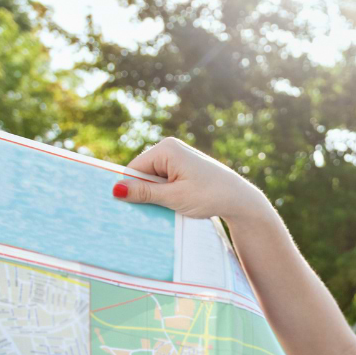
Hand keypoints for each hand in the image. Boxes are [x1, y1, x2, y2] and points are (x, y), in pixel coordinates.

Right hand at [112, 136, 270, 222]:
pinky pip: (165, 180)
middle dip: (149, 192)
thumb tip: (115, 190)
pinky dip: (169, 192)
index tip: (143, 207)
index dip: (136, 190)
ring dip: (160, 194)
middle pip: (143, 173)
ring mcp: (178, 156)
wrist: (240, 199)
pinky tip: (180, 201)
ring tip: (177, 203)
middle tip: (165, 206)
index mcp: (166, 148)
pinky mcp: (184, 166)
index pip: (134, 169)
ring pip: (154, 179)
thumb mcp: (174, 197)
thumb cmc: (210, 196)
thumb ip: (144, 193)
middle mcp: (170, 147)